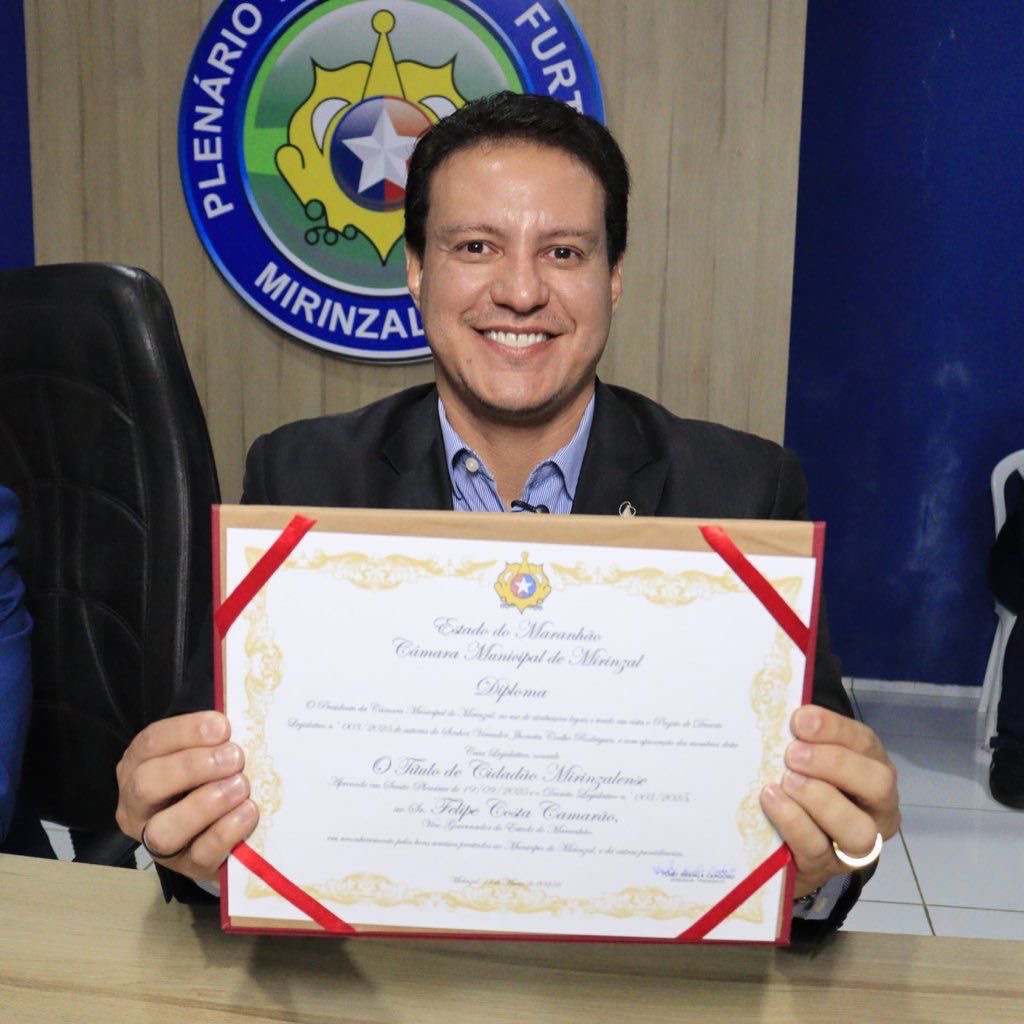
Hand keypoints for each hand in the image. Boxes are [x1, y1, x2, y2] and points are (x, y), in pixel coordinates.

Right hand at [115, 711, 258, 880]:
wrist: (219, 830)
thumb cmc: (209, 777)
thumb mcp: (204, 752)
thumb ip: (213, 739)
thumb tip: (236, 721)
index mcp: (138, 766)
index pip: (151, 743)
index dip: (186, 732)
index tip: (222, 727)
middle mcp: (137, 806)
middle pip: (146, 785)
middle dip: (192, 767)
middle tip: (234, 757)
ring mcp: (157, 841)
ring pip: (164, 829)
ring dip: (206, 803)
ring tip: (240, 786)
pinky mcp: (186, 866)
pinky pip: (200, 853)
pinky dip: (226, 830)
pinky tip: (248, 811)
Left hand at [760, 704, 899, 897]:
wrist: (786, 844)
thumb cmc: (800, 785)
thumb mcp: (806, 758)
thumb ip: (803, 738)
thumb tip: (782, 709)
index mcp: (873, 769)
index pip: (865, 743)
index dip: (834, 728)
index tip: (800, 719)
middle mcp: (877, 809)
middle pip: (877, 784)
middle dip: (834, 764)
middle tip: (793, 753)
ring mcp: (856, 844)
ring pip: (857, 827)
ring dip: (819, 798)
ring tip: (786, 780)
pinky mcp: (827, 868)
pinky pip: (817, 848)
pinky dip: (794, 821)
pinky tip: (772, 800)